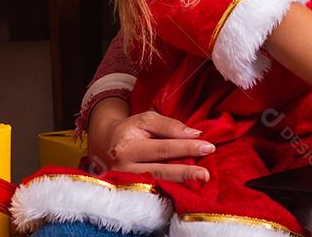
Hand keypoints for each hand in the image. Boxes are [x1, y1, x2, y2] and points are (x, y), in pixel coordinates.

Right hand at [88, 101, 215, 182]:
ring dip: (180, 182)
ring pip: (156, 182)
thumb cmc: (129, 130)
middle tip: (206, 172)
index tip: (208, 146)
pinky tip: (185, 188)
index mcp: (127, 146)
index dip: (186, 147)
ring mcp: (124, 182)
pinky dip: (170, 188)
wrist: (103, 144)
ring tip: (201, 180)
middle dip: (185, 170)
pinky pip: (152, 190)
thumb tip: (194, 134)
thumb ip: (169, 125)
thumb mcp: (145, 120)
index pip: (162, 147)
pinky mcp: (128, 191)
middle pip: (160, 168)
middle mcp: (123, 167)